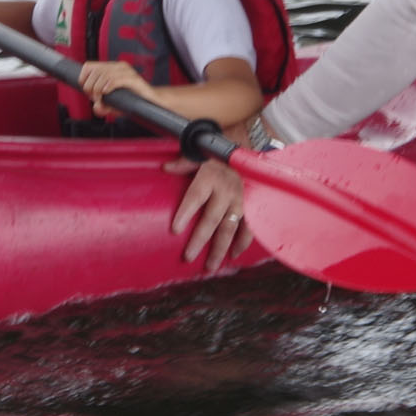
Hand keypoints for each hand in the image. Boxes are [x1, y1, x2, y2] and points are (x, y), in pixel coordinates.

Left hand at [77, 59, 152, 115]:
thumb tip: (96, 107)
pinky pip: (116, 79)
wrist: (152, 103)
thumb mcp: (113, 106)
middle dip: (90, 87)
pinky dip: (108, 86)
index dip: (83, 79)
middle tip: (95, 99)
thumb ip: (102, 107)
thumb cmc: (133, 101)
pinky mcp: (134, 79)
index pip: (88, 66)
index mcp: (111, 68)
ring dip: (97, 89)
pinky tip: (106, 93)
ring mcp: (127, 72)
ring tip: (101, 99)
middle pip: (94, 71)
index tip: (87, 92)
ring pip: (104, 75)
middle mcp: (118, 67)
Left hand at [165, 155, 249, 272]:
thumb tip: (165, 168)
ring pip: (230, 228)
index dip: (186, 213)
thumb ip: (184, 163)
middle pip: (211, 219)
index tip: (175, 230)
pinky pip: (248, 228)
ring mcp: (240, 200)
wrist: (247, 150)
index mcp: (210, 177)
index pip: (195, 197)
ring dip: (220, 248)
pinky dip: (242, 243)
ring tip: (210, 265)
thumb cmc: (218, 155)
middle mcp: (226, 191)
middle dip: (200, 239)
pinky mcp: (250, 207)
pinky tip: (232, 256)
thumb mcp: (200, 154)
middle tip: (188, 257)